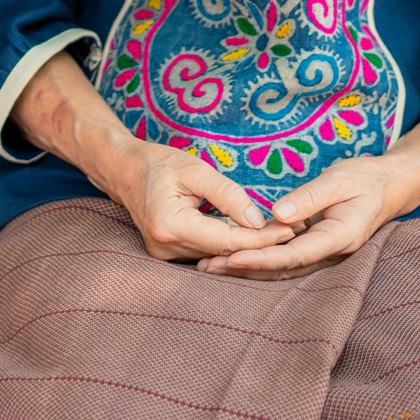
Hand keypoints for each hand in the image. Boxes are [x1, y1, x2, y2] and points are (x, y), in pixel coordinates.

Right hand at [94, 138, 295, 261]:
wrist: (122, 169)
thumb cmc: (158, 163)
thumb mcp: (195, 170)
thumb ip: (228, 195)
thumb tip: (258, 220)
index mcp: (170, 225)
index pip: (227, 240)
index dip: (261, 238)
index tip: (290, 229)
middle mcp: (165, 247)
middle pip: (225, 253)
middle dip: (260, 242)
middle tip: (296, 230)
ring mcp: (164, 255)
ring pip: (217, 256)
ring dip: (247, 245)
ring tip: (280, 232)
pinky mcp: (167, 255)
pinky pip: (206, 252)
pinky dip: (229, 244)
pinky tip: (252, 235)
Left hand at [197, 154, 397, 279]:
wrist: (388, 186)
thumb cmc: (364, 179)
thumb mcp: (338, 181)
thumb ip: (309, 198)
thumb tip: (278, 214)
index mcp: (339, 238)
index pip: (294, 255)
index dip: (262, 258)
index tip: (232, 258)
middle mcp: (330, 252)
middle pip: (283, 268)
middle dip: (245, 269)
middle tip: (206, 267)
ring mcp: (322, 251)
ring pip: (281, 267)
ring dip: (247, 267)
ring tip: (208, 265)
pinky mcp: (314, 245)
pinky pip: (284, 256)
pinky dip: (258, 257)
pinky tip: (231, 254)